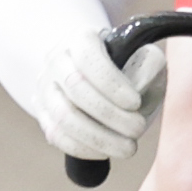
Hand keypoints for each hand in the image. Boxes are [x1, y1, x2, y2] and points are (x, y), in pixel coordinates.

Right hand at [0, 0, 163, 160]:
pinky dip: (84, 148)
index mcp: (80, 38)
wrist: (102, 76)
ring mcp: (45, 87)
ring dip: (99, 137)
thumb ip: (148, 64)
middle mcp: (57, 59)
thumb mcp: (146, 58)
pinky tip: (106, 152)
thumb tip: (138, 85)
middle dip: (111, 115)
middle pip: (76, 88)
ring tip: (127, 147)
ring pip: (64, 116)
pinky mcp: (42, 114)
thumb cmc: (129, 66)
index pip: (88, 57)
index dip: (111, 83)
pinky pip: (57, 135)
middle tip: (138, 129)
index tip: (136, 103)